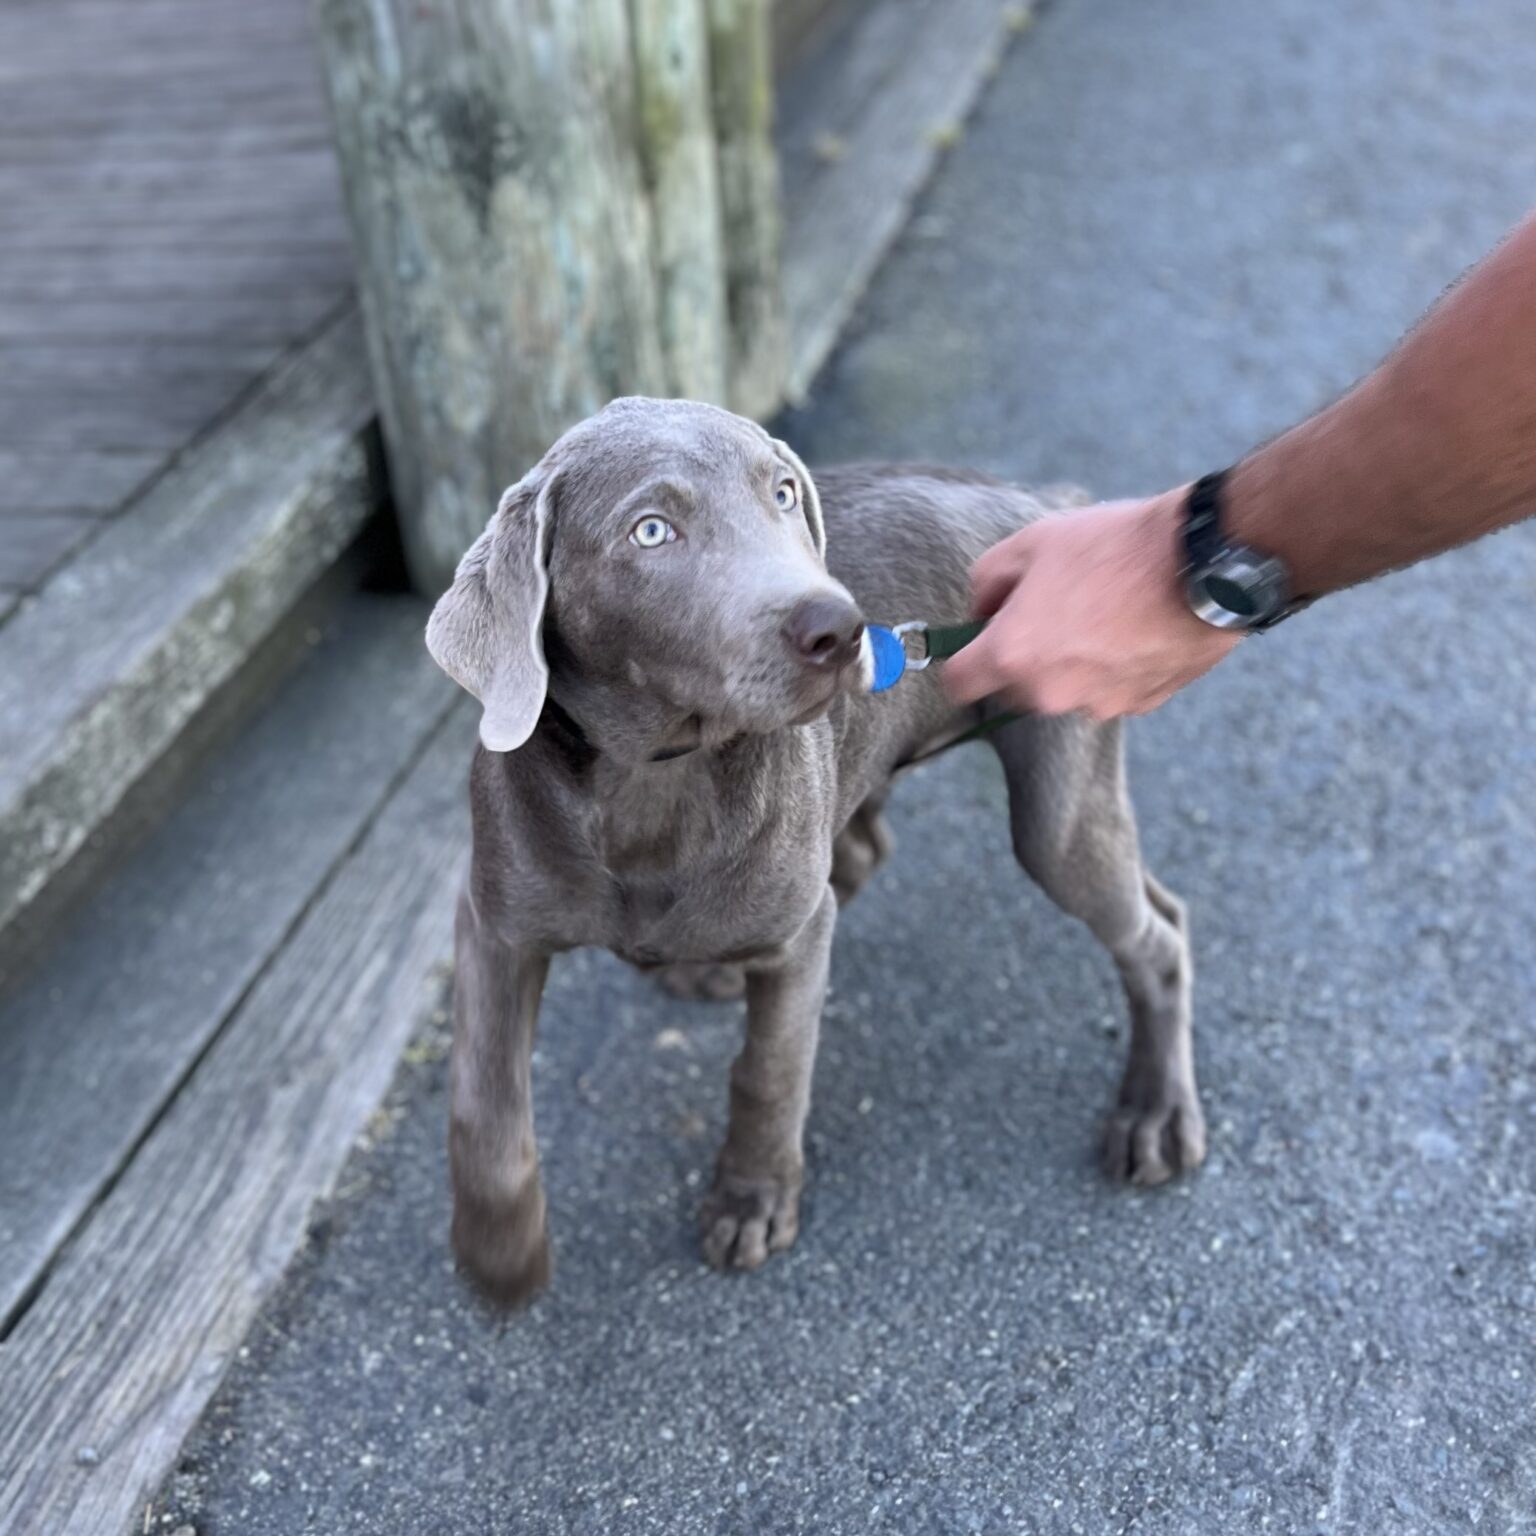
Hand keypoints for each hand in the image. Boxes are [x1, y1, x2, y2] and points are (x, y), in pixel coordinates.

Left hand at [943, 491, 1240, 719]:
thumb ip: (987, 582)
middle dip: (1021, 657)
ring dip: (1071, 663)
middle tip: (1053, 608)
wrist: (1203, 564)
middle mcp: (1049, 694)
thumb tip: (983, 611)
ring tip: (1104, 612)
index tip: (977, 642)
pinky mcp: (1140, 705)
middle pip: (1013, 688)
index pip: (957, 685)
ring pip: (1065, 690)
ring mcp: (1097, 705)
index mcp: (1011, 656)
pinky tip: (1135, 629)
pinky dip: (1114, 668)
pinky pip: (1110, 691)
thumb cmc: (1113, 547)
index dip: (961, 661)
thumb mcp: (1031, 543)